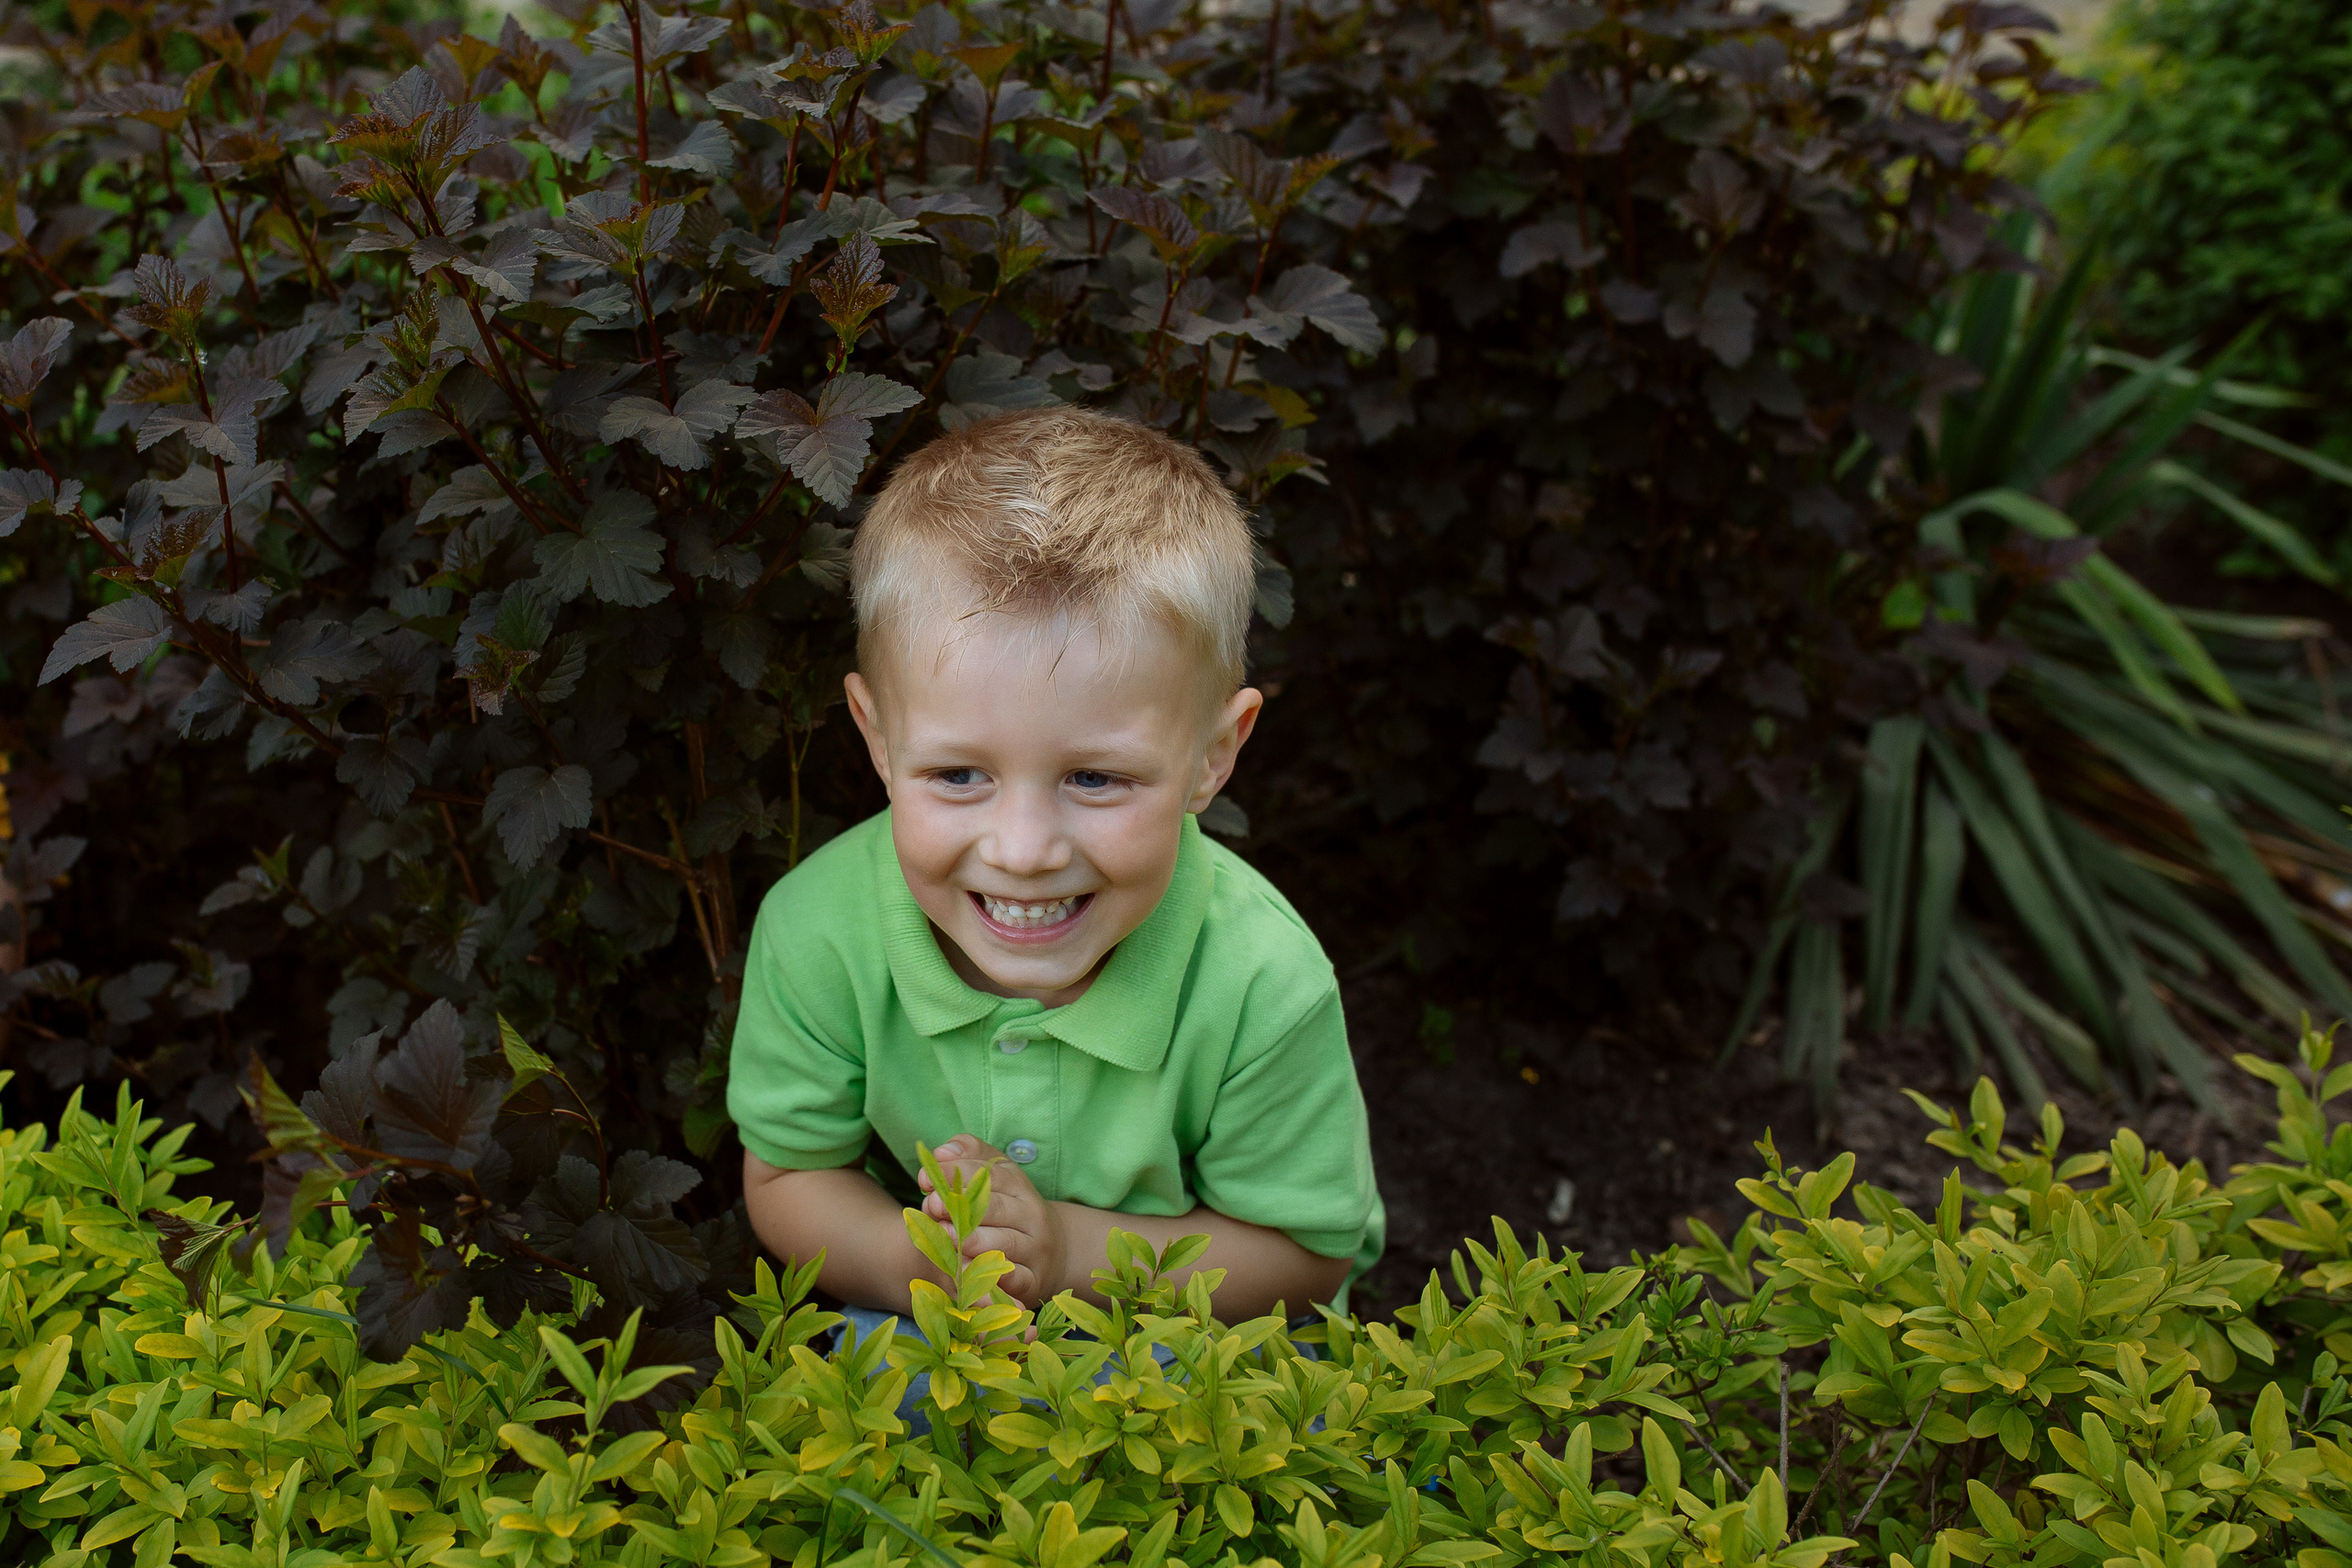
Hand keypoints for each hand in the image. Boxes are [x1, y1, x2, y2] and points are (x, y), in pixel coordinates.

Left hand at [917, 1135, 1065, 1306]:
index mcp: (1019, 1185)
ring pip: (1006, 1243)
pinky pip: (1016, 1280)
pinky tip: (969, 1274)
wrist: (1055, 1249)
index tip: (924, 1179)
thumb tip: (941, 1152)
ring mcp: (1035, 1248)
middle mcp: (1031, 1214)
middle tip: (931, 1207)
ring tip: (948, 1239)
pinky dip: (994, 1278)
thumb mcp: (997, 1175)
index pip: (991, 1174)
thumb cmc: (1010, 1209)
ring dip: (974, 1241)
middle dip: (962, 1207)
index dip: (957, 1173)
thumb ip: (969, 1155)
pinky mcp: (1034, 1279)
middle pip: (997, 1207)